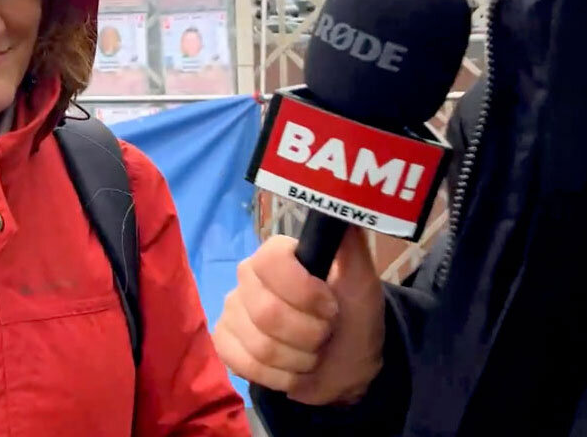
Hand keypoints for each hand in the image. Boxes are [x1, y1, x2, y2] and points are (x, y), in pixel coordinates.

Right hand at [213, 228, 384, 405]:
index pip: (271, 263)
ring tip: (312, 354)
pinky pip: (242, 364)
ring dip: (299, 361)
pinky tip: (292, 370)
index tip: (331, 307)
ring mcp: (232, 310)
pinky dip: (278, 377)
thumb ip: (351, 245)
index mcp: (276, 255)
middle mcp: (247, 277)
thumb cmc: (353, 318)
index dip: (305, 293)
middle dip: (309, 335)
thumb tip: (342, 209)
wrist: (346, 364)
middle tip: (325, 335)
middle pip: (267, 313)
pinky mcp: (224, 342)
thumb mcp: (362, 281)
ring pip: (259, 346)